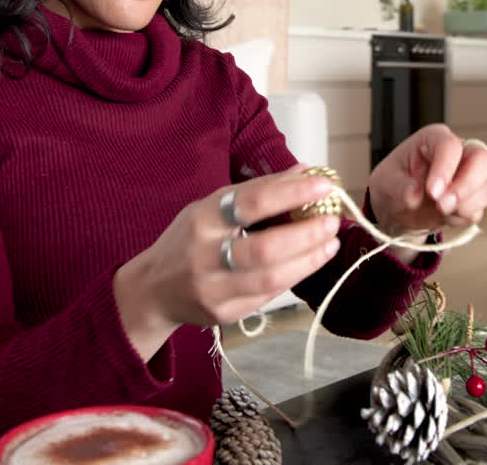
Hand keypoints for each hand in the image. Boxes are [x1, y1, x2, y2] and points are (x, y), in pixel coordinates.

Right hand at [116, 166, 342, 341]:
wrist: (153, 289)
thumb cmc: (189, 240)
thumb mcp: (212, 206)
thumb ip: (258, 190)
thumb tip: (305, 172)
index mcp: (202, 219)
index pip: (252, 202)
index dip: (292, 192)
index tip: (324, 184)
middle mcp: (204, 255)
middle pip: (265, 247)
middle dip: (306, 234)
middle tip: (332, 221)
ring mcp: (213, 289)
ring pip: (270, 278)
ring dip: (308, 260)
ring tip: (330, 244)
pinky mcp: (223, 313)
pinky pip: (267, 296)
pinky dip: (292, 277)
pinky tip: (308, 263)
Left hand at [368, 124, 486, 238]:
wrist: (397, 208)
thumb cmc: (393, 184)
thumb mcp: (385, 183)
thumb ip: (400, 188)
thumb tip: (414, 194)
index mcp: (434, 138)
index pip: (450, 146)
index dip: (445, 168)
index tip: (432, 192)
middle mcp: (459, 152)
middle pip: (483, 159)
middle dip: (466, 185)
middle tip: (443, 205)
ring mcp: (471, 174)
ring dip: (467, 205)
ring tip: (440, 212)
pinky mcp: (475, 197)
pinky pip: (481, 208)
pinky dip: (463, 216)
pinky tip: (444, 216)